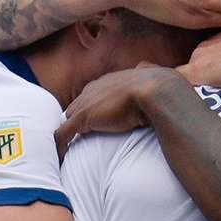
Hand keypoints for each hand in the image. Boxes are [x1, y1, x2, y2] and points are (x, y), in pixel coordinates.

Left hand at [56, 65, 191, 151]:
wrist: (157, 92)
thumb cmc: (161, 87)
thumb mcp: (151, 73)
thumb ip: (145, 70)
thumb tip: (145, 66)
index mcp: (110, 79)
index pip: (93, 93)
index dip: (92, 107)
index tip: (95, 119)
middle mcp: (95, 88)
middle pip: (78, 104)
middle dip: (76, 117)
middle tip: (77, 135)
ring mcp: (88, 103)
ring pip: (69, 117)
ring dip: (68, 130)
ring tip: (67, 146)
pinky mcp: (83, 118)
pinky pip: (64, 132)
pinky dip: (60, 143)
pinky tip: (59, 154)